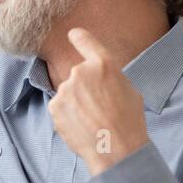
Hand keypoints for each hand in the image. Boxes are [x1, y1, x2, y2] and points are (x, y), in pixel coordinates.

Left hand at [48, 27, 148, 175]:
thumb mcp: (128, 89)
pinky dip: (67, 115)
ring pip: (68, 93)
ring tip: (92, 120)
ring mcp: (65, 89)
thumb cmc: (128, 121)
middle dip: (85, 89)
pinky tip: (81, 126)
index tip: (73, 34)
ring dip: (76, 104)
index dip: (79, 37)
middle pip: (79, 77)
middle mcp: (81, 72)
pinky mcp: (54, 105)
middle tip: (99, 108)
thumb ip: (109, 77)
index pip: (87, 43)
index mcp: (104, 64)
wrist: (115, 149)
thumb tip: (99, 78)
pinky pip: (60, 107)